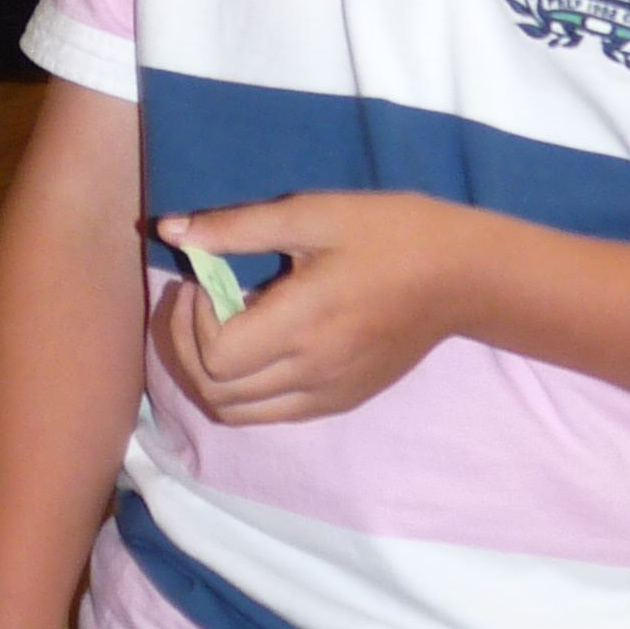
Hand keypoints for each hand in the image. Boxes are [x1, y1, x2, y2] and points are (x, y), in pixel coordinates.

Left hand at [153, 194, 466, 422]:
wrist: (459, 276)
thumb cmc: (386, 233)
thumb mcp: (309, 214)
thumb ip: (236, 228)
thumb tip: (170, 231)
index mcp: (303, 327)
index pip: (215, 359)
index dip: (191, 322)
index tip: (202, 279)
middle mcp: (313, 374)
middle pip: (217, 395)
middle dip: (186, 347)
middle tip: (194, 299)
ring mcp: (329, 396)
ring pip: (239, 414)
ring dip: (209, 375)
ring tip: (216, 324)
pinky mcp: (342, 401)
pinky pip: (273, 414)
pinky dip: (243, 389)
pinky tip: (254, 343)